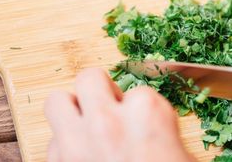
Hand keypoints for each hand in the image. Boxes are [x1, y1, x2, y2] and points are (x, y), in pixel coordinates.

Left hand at [45, 68, 194, 161]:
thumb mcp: (181, 156)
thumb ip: (163, 132)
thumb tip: (153, 126)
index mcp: (146, 113)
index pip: (138, 88)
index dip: (142, 107)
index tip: (144, 121)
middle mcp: (107, 119)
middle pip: (90, 78)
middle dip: (100, 90)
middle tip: (110, 108)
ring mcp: (76, 141)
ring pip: (58, 100)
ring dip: (71, 109)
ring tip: (86, 123)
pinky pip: (51, 140)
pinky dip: (63, 143)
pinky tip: (79, 155)